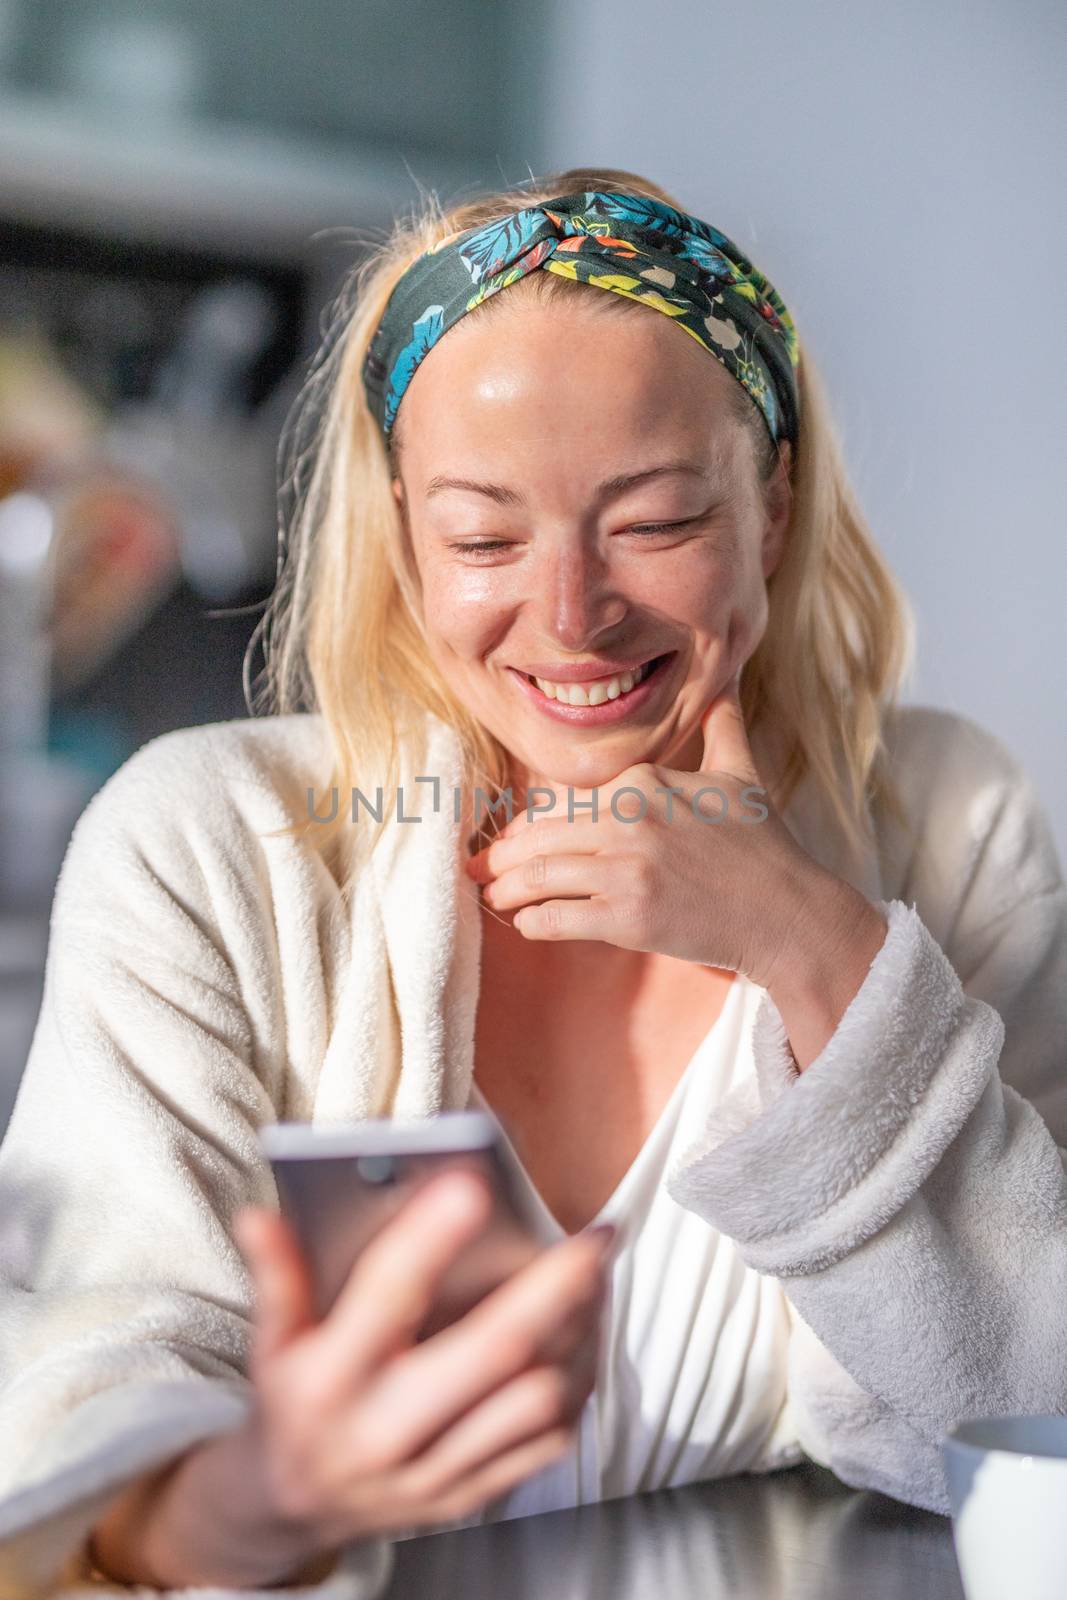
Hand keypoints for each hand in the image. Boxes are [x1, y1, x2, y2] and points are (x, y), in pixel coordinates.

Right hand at [231, 1171, 611, 1549]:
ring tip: (598, 1278)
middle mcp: (385, 1428)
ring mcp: (433, 1470)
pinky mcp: (470, 1494)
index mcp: (329, 1379)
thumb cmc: (295, 1402)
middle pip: (493, 1351)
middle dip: (555, 1288)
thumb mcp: (271, 1341)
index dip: (429, 1239)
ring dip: (579, 1334)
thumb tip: (260, 1215)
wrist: (295, 1508)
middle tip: (596, 1237)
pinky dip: (577, 1386)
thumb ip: (277, 1277)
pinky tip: (584, 1339)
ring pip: (534, 1399)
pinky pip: (546, 1443)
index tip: (472, 1184)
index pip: (386, 1298)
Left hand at [465, 670, 821, 989]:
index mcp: (644, 782)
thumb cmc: (764, 846)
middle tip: (478, 869)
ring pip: (538, 875)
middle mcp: (629, 819)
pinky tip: (528, 924)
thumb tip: (727, 680)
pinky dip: (533, 922)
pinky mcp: (628, 917)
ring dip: (506, 890)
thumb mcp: (741, 773)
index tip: (509, 839)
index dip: (528, 824)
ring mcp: (627, 869)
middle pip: (539, 836)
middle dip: (500, 857)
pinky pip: (556, 917)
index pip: (562, 802)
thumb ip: (722, 726)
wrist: (788, 911)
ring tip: (492, 897)